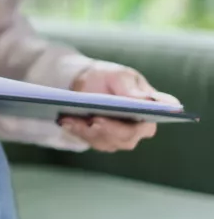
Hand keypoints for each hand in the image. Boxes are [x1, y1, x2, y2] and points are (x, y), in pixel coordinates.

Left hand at [60, 61, 180, 152]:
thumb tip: (149, 101)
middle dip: (109, 129)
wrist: (88, 83)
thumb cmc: (110, 77)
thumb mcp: (119, 76)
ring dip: (87, 131)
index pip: (153, 121)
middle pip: (127, 137)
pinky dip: (76, 130)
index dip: (142, 123)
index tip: (134, 116)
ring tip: (71, 118)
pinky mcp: (101, 140)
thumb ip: (132, 89)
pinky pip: (89, 140)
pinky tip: (64, 121)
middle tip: (95, 120)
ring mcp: (120, 137)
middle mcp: (139, 129)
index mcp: (152, 111)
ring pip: (106, 142)